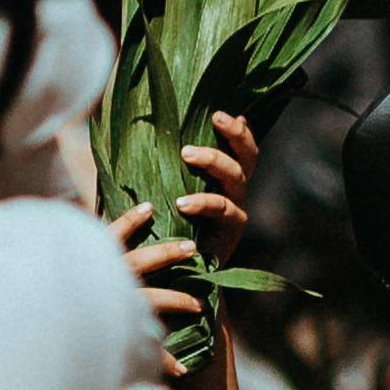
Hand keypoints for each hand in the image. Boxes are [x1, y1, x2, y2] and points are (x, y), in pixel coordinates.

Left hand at [110, 111, 257, 331]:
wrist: (173, 277)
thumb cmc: (162, 226)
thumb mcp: (161, 191)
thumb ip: (161, 166)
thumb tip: (142, 128)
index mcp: (223, 179)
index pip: (240, 148)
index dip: (236, 129)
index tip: (219, 112)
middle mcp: (235, 193)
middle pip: (247, 158)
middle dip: (233, 136)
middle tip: (213, 119)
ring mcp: (235, 213)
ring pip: (235, 180)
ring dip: (214, 162)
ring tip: (186, 154)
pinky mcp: (230, 234)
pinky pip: (223, 211)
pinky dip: (204, 202)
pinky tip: (182, 202)